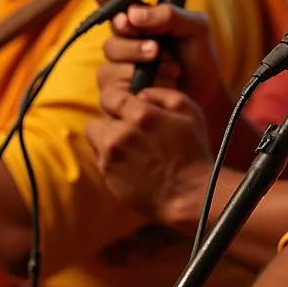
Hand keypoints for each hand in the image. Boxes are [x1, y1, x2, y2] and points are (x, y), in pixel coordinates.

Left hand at [85, 85, 212, 225]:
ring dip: (108, 136)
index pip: (109, 95)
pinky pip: (99, 156)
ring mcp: (111, 156)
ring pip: (95, 136)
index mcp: (141, 115)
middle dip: (113, 119)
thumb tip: (141, 94)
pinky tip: (130, 161)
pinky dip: (110, 155)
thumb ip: (163, 93)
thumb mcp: (190, 111)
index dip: (116, 98)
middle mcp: (120, 134)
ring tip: (128, 145)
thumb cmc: (192, 151)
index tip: (124, 104)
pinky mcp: (107, 174)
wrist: (187, 193)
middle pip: (99, 117)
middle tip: (130, 127)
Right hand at [94, 0, 222, 102]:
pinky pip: (110, 78)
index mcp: (144, 13)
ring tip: (163, 58)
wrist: (205, 94)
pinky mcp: (116, 86)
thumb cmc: (199, 57)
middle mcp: (128, 33)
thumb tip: (134, 14)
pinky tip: (161, 80)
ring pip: (111, 48)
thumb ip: (170, 14)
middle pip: (109, 19)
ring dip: (135, 51)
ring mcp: (119, 60)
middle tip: (133, 25)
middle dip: (122, 23)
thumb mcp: (195, 28)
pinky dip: (136, 78)